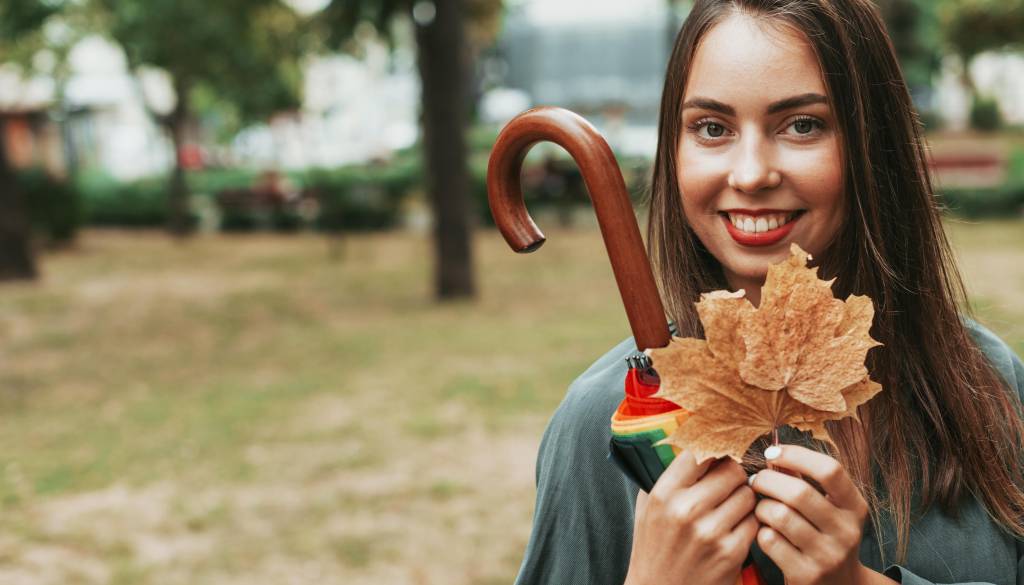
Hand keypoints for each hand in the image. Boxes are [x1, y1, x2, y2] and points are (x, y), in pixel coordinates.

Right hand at [625, 450, 758, 584]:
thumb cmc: (653, 548)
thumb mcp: (648, 507)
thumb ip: (669, 477)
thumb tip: (695, 443)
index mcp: (664, 494)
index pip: (699, 451)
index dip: (713, 448)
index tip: (718, 452)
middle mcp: (687, 510)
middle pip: (732, 469)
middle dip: (733, 473)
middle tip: (729, 481)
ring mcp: (711, 532)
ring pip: (747, 494)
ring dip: (743, 498)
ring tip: (730, 507)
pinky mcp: (731, 553)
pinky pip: (754, 521)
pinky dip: (749, 522)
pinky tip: (735, 528)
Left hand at [748, 444, 895, 584]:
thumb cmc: (825, 536)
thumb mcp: (828, 509)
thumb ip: (804, 480)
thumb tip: (775, 453)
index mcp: (855, 508)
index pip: (830, 470)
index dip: (796, 455)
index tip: (772, 453)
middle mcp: (846, 531)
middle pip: (798, 492)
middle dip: (767, 480)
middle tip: (756, 481)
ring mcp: (827, 556)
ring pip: (780, 515)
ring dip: (761, 507)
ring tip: (761, 508)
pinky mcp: (806, 575)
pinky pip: (769, 540)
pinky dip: (760, 531)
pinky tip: (765, 531)